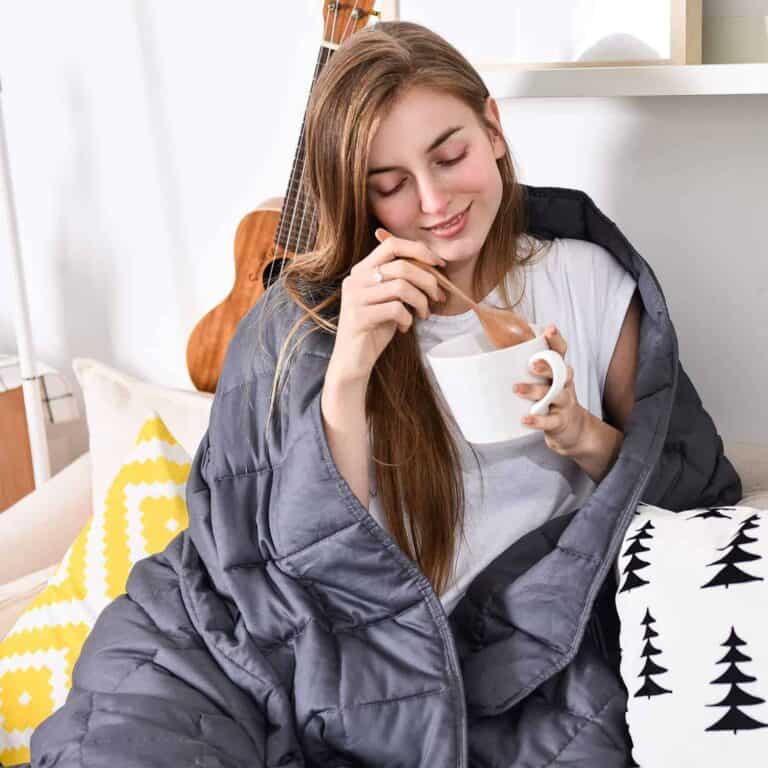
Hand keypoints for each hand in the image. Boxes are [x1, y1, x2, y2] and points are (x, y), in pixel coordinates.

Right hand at [326, 231, 446, 385]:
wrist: (352, 361)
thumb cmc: (375, 328)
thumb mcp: (389, 299)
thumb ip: (402, 280)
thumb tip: (434, 267)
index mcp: (362, 270)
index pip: (392, 244)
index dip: (419, 250)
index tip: (438, 265)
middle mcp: (356, 279)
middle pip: (402, 266)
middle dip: (428, 281)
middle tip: (437, 297)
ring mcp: (355, 297)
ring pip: (402, 286)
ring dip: (421, 301)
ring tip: (422, 314)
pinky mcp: (359, 316)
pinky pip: (396, 309)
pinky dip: (407, 319)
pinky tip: (404, 328)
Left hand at [513, 325, 588, 455]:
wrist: (571, 428)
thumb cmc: (549, 399)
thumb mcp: (543, 381)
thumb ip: (523, 369)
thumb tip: (487, 357)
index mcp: (558, 370)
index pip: (561, 351)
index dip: (557, 340)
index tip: (549, 329)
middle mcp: (565, 384)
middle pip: (561, 371)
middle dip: (547, 367)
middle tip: (531, 365)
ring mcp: (565, 403)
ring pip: (555, 394)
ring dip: (535, 391)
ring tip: (517, 389)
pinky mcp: (560, 421)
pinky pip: (550, 421)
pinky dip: (538, 420)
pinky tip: (525, 418)